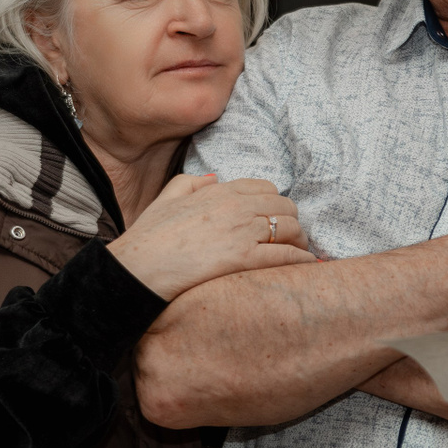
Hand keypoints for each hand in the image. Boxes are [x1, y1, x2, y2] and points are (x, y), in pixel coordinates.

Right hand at [107, 174, 314, 301]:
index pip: (266, 188)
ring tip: (299, 254)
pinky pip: (286, 256)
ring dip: (300, 242)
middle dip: (292, 222)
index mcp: (220, 191)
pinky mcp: (244, 258)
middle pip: (285, 206)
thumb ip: (192, 182)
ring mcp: (242, 231)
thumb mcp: (167, 197)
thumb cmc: (149, 237)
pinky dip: (302, 261)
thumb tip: (216, 178)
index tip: (276, 219)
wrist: (138, 268)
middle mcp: (237, 206)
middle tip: (292, 239)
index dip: (276, 204)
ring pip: (292, 229)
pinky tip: (308, 268)